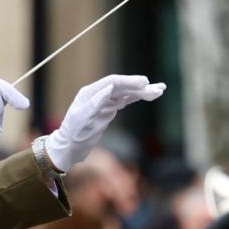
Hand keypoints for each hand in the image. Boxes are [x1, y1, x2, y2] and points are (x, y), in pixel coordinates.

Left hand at [45, 75, 165, 171]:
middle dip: (139, 86)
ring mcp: (105, 101)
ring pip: (126, 93)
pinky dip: (137, 98)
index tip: (144, 83)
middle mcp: (98, 94)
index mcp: (90, 92)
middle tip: (157, 88)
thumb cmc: (73, 133)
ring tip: (159, 90)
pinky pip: (126, 101)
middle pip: (122, 86)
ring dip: (142, 92)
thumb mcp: (82, 118)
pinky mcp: (110, 109)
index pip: (113, 82)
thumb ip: (95, 103)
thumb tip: (110, 88)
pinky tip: (149, 96)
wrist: (70, 147)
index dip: (129, 82)